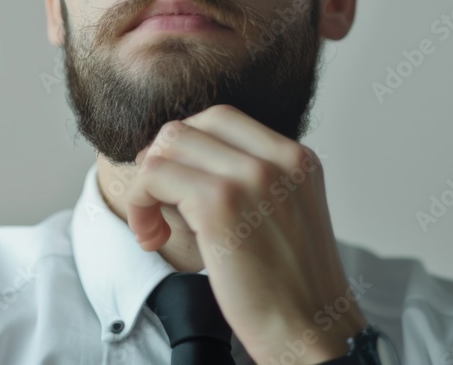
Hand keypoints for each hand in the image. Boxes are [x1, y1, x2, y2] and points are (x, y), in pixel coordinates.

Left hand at [126, 104, 366, 363]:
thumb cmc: (292, 287)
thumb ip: (255, 180)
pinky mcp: (220, 203)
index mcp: (297, 158)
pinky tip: (153, 238)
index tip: (177, 186)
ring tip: (154, 226)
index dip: (188, 148)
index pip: (223, 119)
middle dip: (163, 159)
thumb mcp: (286, 213)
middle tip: (158, 201)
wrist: (311, 333)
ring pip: (168, 145)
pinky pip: (155, 175)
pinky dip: (141, 203)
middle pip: (193, 125)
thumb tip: (190, 162)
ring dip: (148, 184)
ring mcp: (250, 176)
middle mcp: (278, 159)